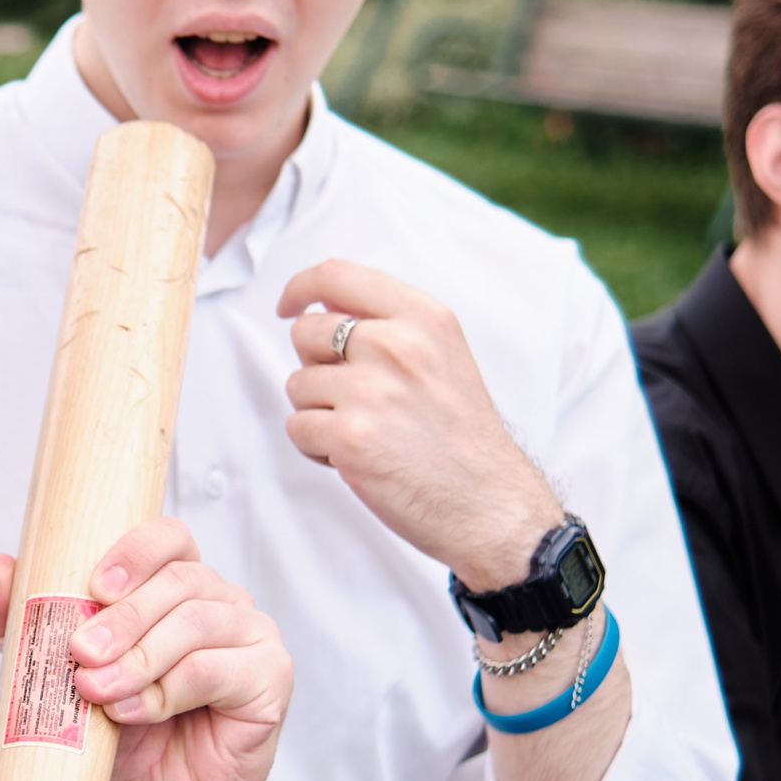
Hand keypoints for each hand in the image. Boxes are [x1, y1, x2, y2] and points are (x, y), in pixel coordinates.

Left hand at [0, 519, 289, 780]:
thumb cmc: (108, 737)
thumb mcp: (55, 673)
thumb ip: (27, 621)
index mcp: (175, 583)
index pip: (169, 538)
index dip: (134, 552)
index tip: (93, 586)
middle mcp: (220, 602)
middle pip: (179, 581)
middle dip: (123, 618)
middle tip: (80, 653)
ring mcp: (252, 638)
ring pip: (196, 623)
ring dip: (140, 657)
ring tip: (98, 692)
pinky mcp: (271, 681)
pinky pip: (222, 670)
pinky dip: (170, 690)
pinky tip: (134, 712)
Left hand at [279, 259, 563, 591]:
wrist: (491, 505)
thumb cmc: (463, 437)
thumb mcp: (444, 356)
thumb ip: (392, 326)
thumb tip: (321, 312)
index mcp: (423, 318)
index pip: (337, 275)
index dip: (301, 287)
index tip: (289, 306)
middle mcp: (397, 345)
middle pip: (305, 332)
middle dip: (315, 366)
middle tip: (354, 398)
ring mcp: (371, 390)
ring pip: (298, 384)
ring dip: (318, 412)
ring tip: (366, 433)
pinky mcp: (350, 436)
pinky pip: (298, 427)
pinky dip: (317, 447)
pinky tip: (357, 458)